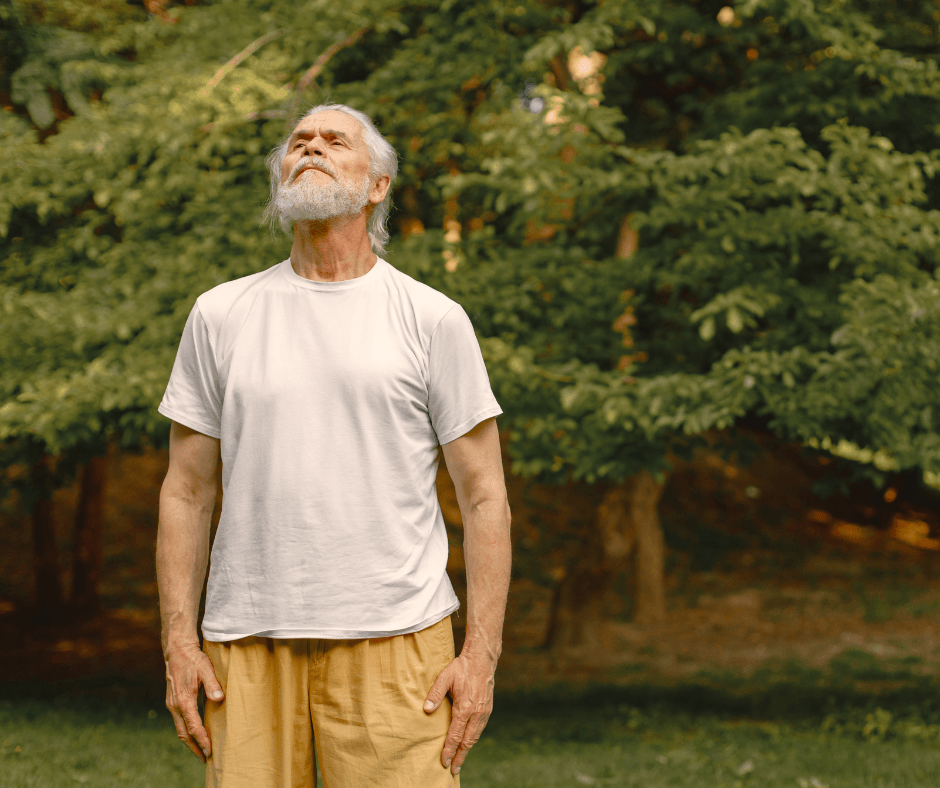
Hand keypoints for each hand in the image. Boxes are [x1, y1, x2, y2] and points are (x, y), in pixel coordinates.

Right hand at [164, 643, 224, 762]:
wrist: (177, 650)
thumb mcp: (206, 669)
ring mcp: (172, 704)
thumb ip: (213, 684)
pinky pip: (179, 721)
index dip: (202, 741)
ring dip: (189, 741)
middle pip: (184, 734)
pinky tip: (195, 733)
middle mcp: (175, 706)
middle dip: (194, 748)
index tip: (210, 752)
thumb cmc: (193, 659)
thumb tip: (219, 699)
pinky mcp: (172, 701)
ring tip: (200, 750)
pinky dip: (186, 731)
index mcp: (184, 700)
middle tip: (205, 759)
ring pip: (180, 729)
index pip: (194, 727)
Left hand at [423, 651, 495, 775]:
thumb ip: (435, 694)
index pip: (455, 735)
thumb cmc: (461, 667)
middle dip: (460, 756)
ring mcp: (484, 712)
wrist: (482, 659)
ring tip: (460, 760)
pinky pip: (480, 728)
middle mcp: (476, 713)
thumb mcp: (444, 677)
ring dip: (467, 749)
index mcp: (465, 708)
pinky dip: (473, 738)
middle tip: (453, 770)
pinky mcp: (488, 708)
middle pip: (467, 741)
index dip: (449, 750)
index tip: (444, 762)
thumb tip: (426, 710)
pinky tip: (468, 742)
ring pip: (475, 736)